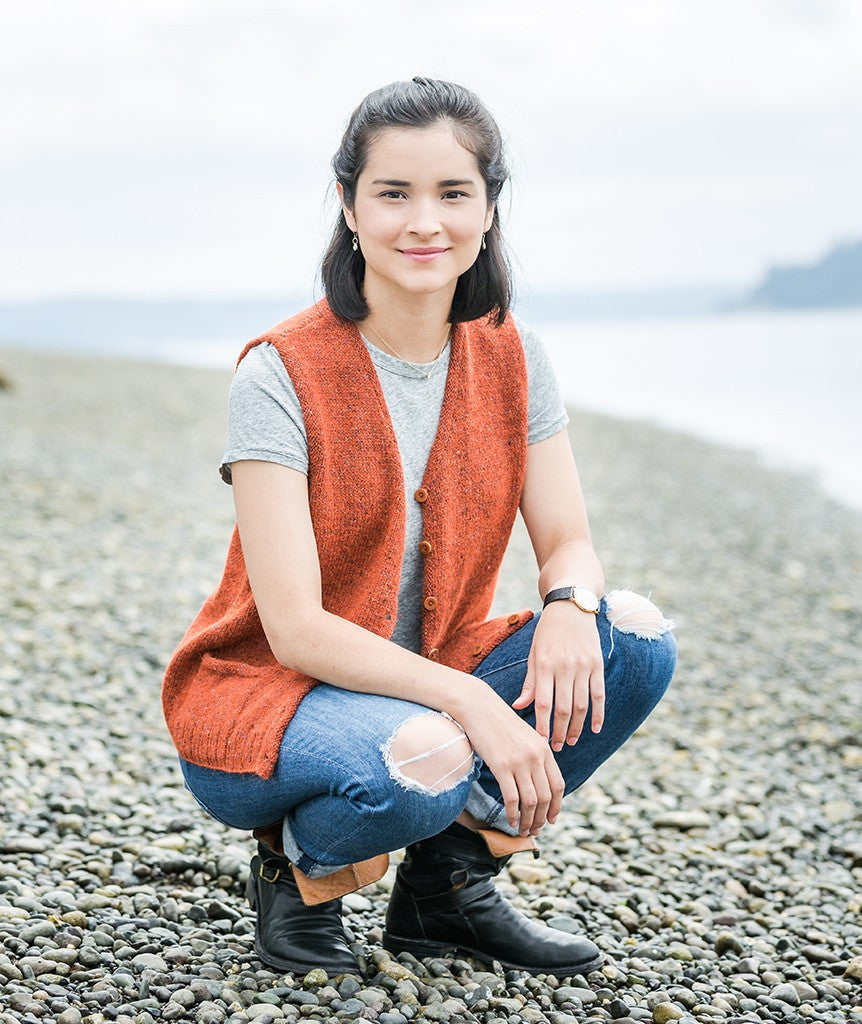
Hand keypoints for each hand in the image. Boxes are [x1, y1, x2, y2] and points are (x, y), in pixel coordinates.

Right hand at [455, 679, 564, 836]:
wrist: (478, 707)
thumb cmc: (498, 722)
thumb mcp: (525, 736)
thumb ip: (535, 755)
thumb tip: (537, 780)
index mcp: (544, 749)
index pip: (558, 786)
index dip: (556, 807)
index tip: (550, 820)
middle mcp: (536, 757)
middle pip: (546, 797)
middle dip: (541, 818)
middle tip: (534, 830)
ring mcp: (520, 761)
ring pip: (531, 801)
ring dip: (528, 820)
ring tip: (522, 830)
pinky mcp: (501, 765)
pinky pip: (512, 798)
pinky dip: (513, 814)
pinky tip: (509, 821)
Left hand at [513, 602, 604, 751]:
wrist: (571, 607)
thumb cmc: (547, 632)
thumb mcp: (534, 653)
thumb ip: (530, 682)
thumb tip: (518, 706)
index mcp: (545, 665)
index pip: (542, 702)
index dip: (542, 725)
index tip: (540, 741)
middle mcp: (565, 667)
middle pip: (564, 708)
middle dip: (560, 732)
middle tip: (557, 747)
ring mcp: (583, 666)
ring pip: (582, 705)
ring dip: (578, 727)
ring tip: (572, 741)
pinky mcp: (597, 665)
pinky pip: (599, 694)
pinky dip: (598, 714)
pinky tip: (594, 728)